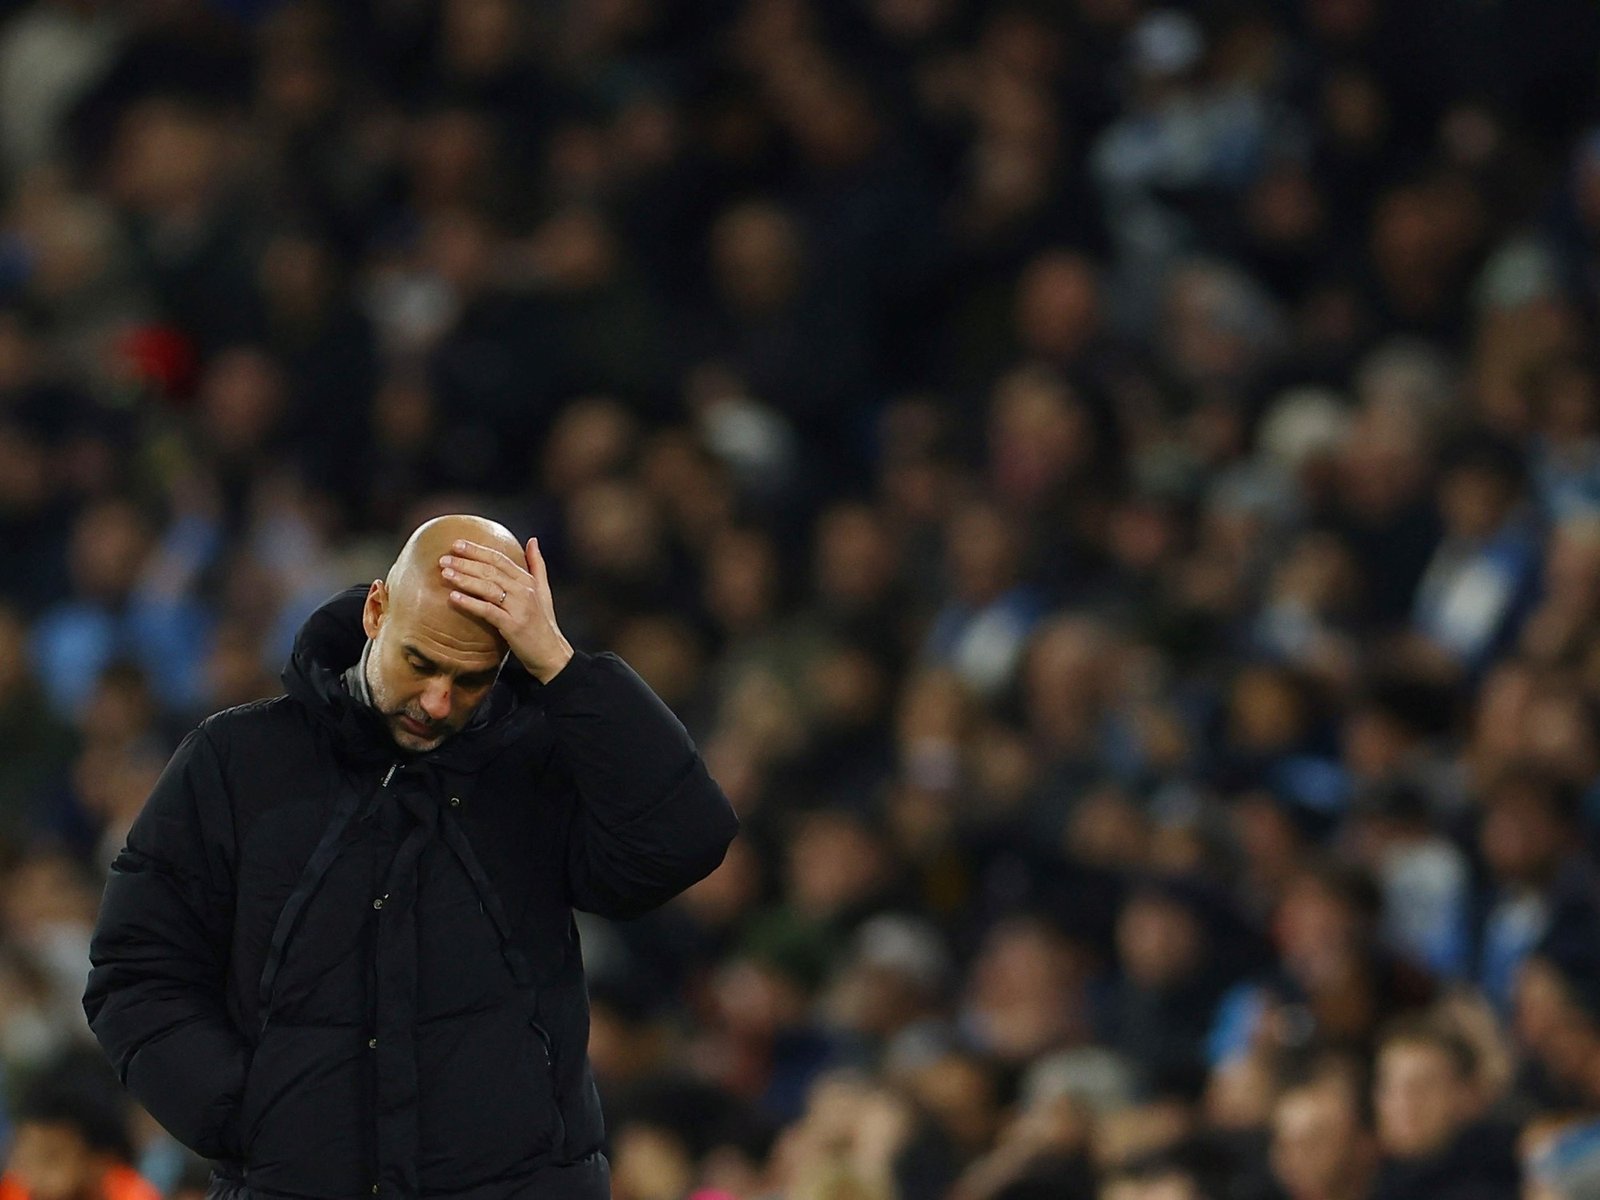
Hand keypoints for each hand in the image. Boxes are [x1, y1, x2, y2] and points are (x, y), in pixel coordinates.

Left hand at [439, 537, 574, 682]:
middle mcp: (524, 591)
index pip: (499, 559)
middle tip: (443, 559)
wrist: (551, 653)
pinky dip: (470, 603)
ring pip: (488, 588)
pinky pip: (487, 611)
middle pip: (491, 571)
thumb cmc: (543, 623)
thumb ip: (537, 565)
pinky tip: (453, 597)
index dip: (477, 550)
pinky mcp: (513, 626)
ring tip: (445, 573)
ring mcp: (519, 608)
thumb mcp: (543, 591)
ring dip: (465, 579)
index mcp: (528, 581)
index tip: (457, 544)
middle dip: (466, 562)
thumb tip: (532, 540)